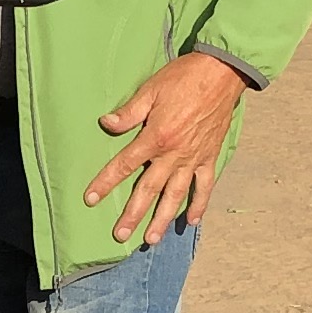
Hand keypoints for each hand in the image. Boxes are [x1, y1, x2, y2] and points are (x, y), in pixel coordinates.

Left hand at [84, 50, 248, 248]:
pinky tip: (192, 221)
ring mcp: (193, 158)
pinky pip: (204, 186)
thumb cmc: (183, 78)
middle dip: (133, 214)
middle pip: (148, 190)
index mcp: (155, 137)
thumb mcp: (151, 90)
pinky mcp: (210, 157)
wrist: (221, 74)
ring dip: (163, 218)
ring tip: (151, 238)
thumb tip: (106, 124)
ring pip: (176, 195)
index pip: (124, 165)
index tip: (91, 199)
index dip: (105, 183)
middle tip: (120, 235)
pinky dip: (199, 204)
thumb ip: (129, 112)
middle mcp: (173, 154)